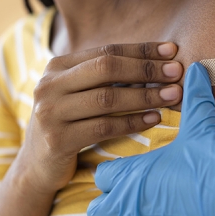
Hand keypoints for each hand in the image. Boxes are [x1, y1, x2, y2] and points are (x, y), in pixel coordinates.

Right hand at [15, 43, 182, 194]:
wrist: (38, 166)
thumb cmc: (71, 123)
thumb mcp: (80, 93)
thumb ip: (107, 77)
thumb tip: (160, 61)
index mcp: (57, 66)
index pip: (107, 50)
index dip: (142, 49)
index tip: (172, 50)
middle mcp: (49, 85)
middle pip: (106, 68)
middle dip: (146, 69)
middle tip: (176, 72)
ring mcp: (50, 113)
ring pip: (107, 98)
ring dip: (145, 96)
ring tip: (173, 95)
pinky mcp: (57, 140)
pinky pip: (104, 127)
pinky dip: (133, 122)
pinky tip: (155, 119)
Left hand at [88, 63, 214, 215]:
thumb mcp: (203, 126)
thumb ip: (195, 96)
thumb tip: (197, 68)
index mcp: (132, 175)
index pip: (103, 176)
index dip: (117, 172)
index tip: (132, 170)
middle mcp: (129, 208)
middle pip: (99, 210)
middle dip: (113, 202)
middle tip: (136, 193)